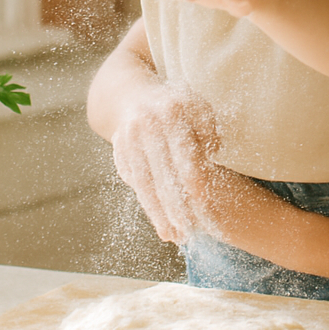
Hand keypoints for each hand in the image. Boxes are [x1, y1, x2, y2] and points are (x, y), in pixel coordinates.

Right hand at [110, 88, 220, 243]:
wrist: (129, 94)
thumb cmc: (176, 103)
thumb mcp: (198, 106)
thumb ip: (208, 130)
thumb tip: (211, 157)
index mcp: (172, 114)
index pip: (184, 156)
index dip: (193, 184)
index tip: (204, 208)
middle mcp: (146, 127)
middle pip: (162, 175)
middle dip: (175, 208)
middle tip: (188, 234)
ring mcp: (128, 140)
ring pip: (144, 183)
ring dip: (158, 213)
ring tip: (171, 236)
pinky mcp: (117, 152)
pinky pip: (132, 181)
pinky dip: (145, 202)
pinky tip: (157, 219)